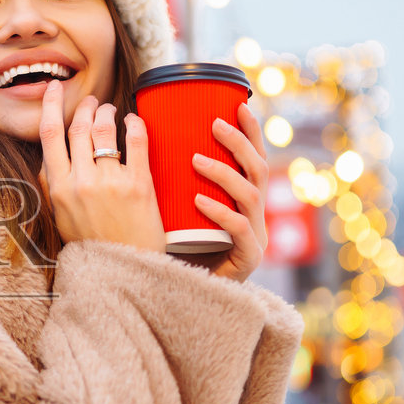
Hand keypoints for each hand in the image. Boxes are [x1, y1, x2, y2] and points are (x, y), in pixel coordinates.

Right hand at [38, 81, 166, 253]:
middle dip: (85, 107)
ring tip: (110, 110)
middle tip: (91, 101)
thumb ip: (52, 187)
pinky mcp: (139, 184)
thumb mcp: (60, 217)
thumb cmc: (92, 246)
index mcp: (59, 188)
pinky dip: (134, 124)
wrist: (123, 270)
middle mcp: (82, 181)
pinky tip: (133, 120)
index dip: (50, 106)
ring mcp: (111, 182)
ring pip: (104, 130)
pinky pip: (136, 141)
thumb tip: (47, 158)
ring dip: (107, 112)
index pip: (49, 135)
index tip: (53, 89)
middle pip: (78, 127)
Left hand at [189, 103, 269, 281]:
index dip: (250, 132)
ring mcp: (255, 239)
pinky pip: (240, 231)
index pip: (253, 159)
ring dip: (224, 173)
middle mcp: (255, 217)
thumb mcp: (175, 209)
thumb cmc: (175, 251)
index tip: (238, 104)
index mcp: (243, 202)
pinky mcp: (247, 261)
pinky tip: (199, 201)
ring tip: (197, 159)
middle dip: (240, 143)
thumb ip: (172, 182)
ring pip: (252, 196)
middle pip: (258, 170)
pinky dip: (220, 212)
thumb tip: (144, 138)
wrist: (180, 298)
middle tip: (215, 124)